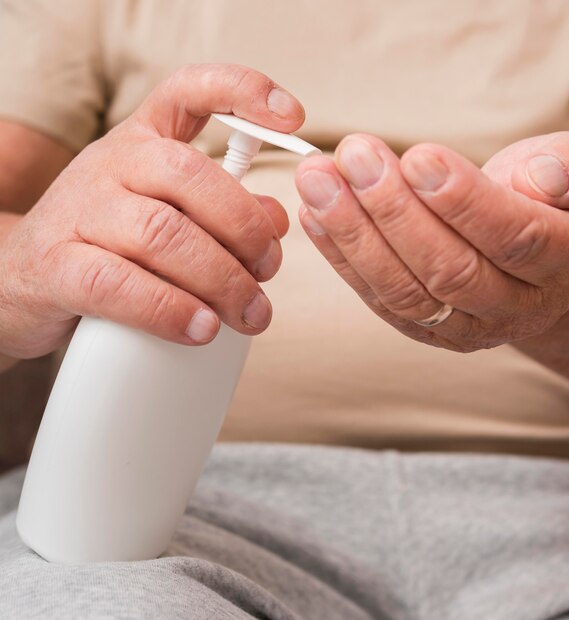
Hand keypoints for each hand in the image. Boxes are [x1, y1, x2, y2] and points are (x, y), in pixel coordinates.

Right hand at [0, 64, 303, 358]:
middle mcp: (111, 164)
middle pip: (190, 176)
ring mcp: (79, 211)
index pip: (189, 92)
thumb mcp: (170, 215)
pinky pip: (119, 285)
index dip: (242, 93)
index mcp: (144, 142)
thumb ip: (224, 212)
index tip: (292, 119)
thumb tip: (275, 219)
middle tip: (268, 271)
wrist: (23, 279)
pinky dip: (170, 310)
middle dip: (245, 229)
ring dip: (221, 280)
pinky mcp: (58, 266)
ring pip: (161, 234)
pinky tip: (202, 328)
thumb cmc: (113, 246)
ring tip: (249, 313)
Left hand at [295, 132, 568, 351]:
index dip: (464, 201)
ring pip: (403, 291)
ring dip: (353, 234)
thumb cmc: (551, 204)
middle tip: (352, 157)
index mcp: (566, 264)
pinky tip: (313, 213)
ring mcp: (464, 328)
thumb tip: (543, 180)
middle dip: (393, 211)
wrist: (535, 261)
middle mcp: (516, 308)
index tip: (417, 156)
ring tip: (317, 180)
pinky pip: (377, 299)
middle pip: (448, 270)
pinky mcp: (423, 330)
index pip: (515, 238)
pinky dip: (341, 256)